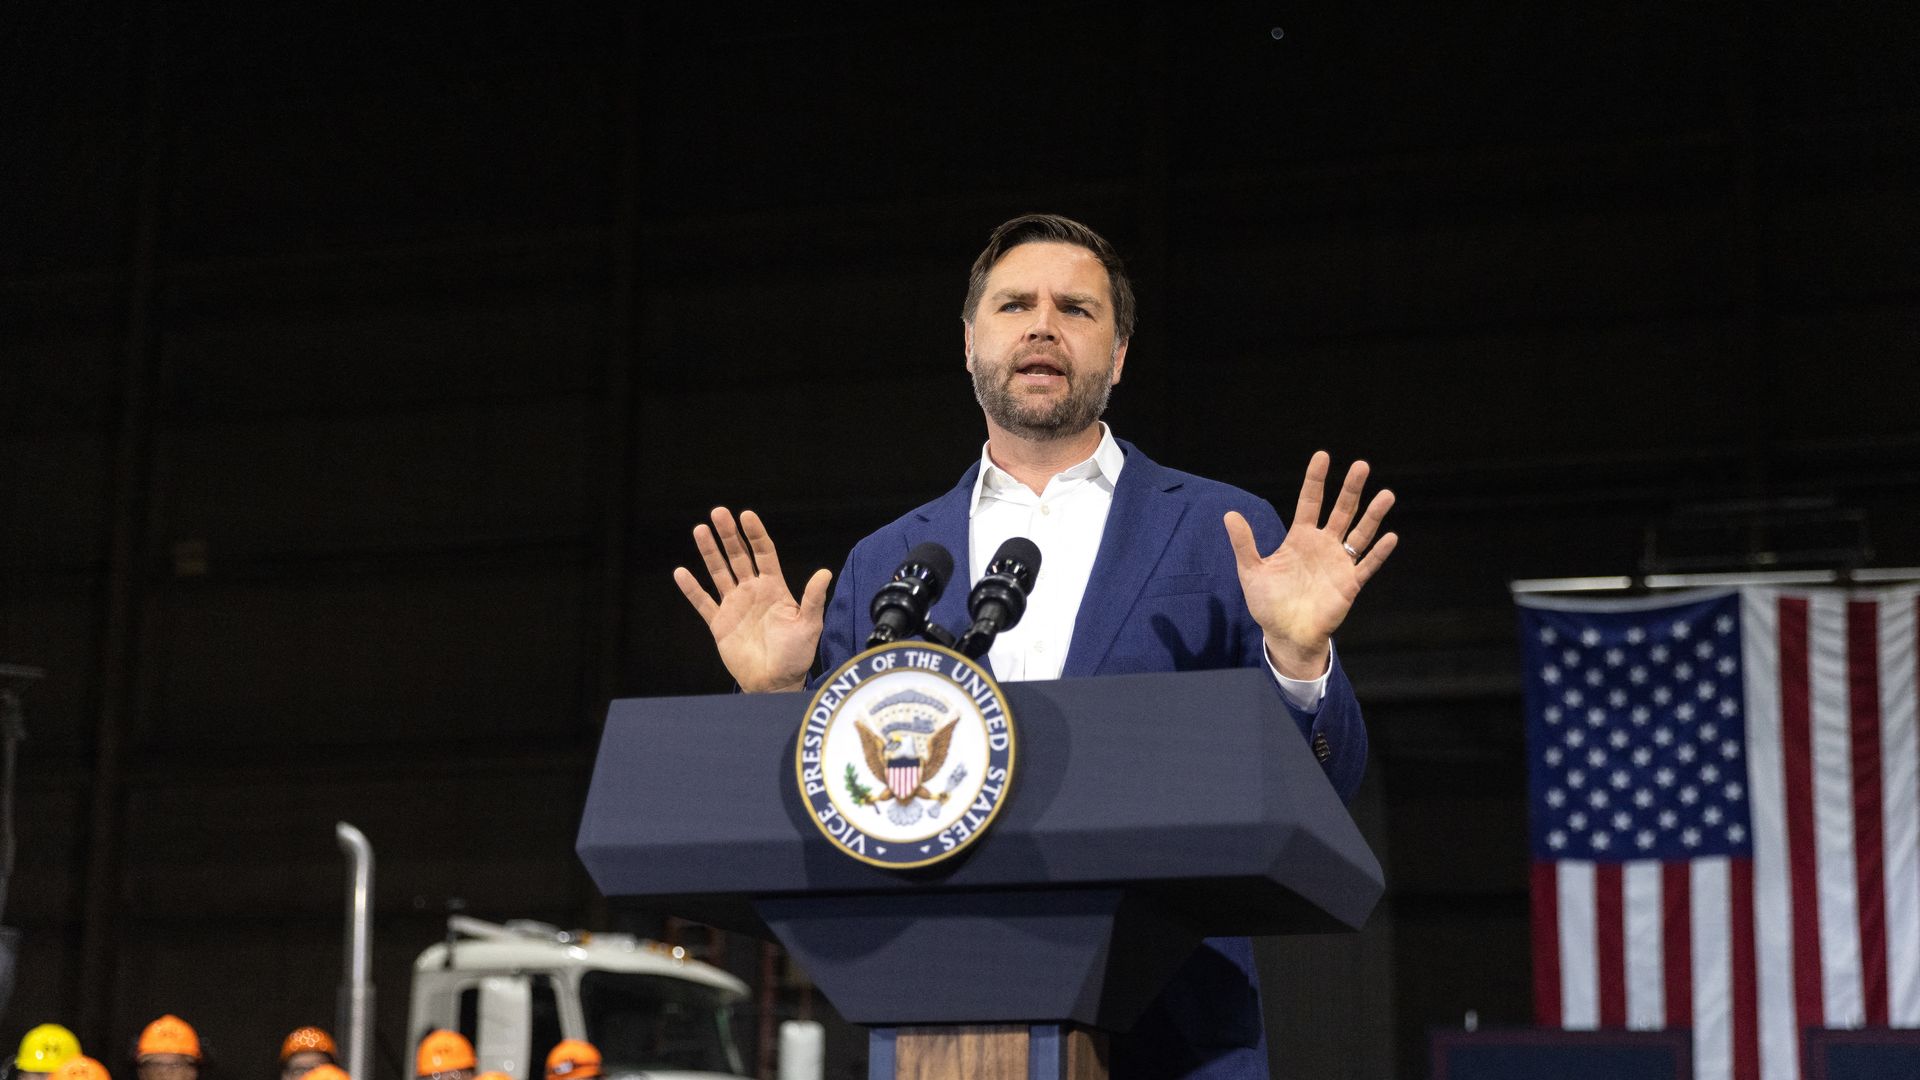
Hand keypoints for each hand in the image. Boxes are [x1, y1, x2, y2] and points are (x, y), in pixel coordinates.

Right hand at [673, 508, 831, 692]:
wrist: (775, 682)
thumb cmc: (796, 655)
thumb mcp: (808, 624)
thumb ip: (812, 598)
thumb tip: (825, 572)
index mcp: (774, 588)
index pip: (763, 553)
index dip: (755, 534)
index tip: (746, 515)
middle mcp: (752, 592)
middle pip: (738, 556)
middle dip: (728, 535)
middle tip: (718, 513)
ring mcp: (734, 605)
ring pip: (719, 572)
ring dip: (709, 552)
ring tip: (700, 530)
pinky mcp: (719, 623)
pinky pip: (703, 602)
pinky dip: (691, 588)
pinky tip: (681, 572)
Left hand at [1224, 451, 1397, 678]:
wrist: (1285, 634)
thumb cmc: (1268, 603)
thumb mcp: (1252, 571)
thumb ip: (1244, 544)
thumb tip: (1229, 514)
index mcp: (1300, 538)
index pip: (1309, 502)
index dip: (1315, 480)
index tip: (1323, 456)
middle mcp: (1323, 545)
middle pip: (1340, 511)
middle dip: (1350, 489)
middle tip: (1361, 465)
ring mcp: (1338, 563)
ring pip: (1359, 534)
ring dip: (1372, 515)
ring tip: (1386, 494)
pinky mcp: (1349, 584)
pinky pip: (1367, 566)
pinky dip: (1379, 553)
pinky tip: (1390, 537)